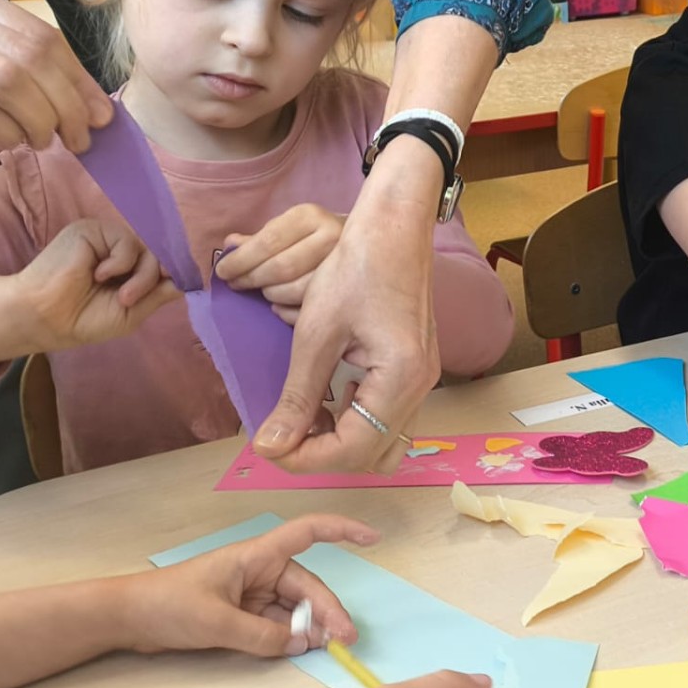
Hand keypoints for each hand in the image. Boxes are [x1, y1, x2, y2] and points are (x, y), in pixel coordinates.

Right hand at [0, 0, 112, 149]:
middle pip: (32, 55)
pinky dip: (8, 130)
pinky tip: (14, 142)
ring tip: (48, 140)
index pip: (40, 33)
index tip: (99, 111)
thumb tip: (79, 94)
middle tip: (80, 135)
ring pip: (9, 79)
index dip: (78, 77)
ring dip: (42, 117)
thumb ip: (7, 52)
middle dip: (68, 102)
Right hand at [2, 219, 177, 352]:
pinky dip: (120, 263)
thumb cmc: (83, 320)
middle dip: (156, 278)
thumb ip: (159, 294)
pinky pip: (125, 242)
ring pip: (147, 249)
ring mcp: (107, 239)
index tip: (185, 284)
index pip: (162, 261)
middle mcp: (120, 250)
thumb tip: (191, 282)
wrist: (46, 318)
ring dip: (141, 277)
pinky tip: (98, 276)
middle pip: (159, 254)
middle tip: (132, 300)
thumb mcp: (131, 312)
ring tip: (120, 297)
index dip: (175, 271)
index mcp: (128, 268)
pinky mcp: (93, 230)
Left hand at [117, 514, 374, 656]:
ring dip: (310, 626)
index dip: (342, 530)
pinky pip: (277, 622)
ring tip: (325, 648)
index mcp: (256, 555)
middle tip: (344, 640)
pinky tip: (299, 650)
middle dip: (327, 610)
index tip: (373, 538)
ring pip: (295, 607)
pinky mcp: (243, 613)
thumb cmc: (170, 604)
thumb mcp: (218, 622)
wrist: (130, 618)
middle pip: (307, 585)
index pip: (308, 533)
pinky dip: (290, 635)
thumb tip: (299, 645)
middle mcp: (260, 570)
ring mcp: (252, 593)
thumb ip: (262, 636)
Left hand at [216, 204, 346, 324]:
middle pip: (281, 268)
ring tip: (263, 292)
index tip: (222, 272)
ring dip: (271, 295)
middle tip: (237, 285)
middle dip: (252, 279)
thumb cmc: (316, 234)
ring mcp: (344, 264)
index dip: (240, 261)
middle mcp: (331, 236)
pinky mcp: (351, 289)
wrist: (370, 241)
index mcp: (310, 216)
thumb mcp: (288, 228)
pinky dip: (287, 311)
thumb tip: (229, 244)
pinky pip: (311, 309)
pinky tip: (279, 306)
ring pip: (297, 291)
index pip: (268, 241)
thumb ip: (259, 238)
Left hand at [254, 137, 443, 473]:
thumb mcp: (316, 333)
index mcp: (401, 380)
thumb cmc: (355, 269)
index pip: (352, 450)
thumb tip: (268, 446)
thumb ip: (296, 396)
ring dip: (340, 443)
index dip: (304, 458)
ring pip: (384, 443)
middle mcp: (420, 388)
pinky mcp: (415, 371)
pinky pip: (387, 419)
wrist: (394, 229)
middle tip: (281, 436)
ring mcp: (422, 381)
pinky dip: (354, 422)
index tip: (265, 446)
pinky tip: (326, 401)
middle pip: (373, 456)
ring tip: (303, 421)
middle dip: (323, 455)